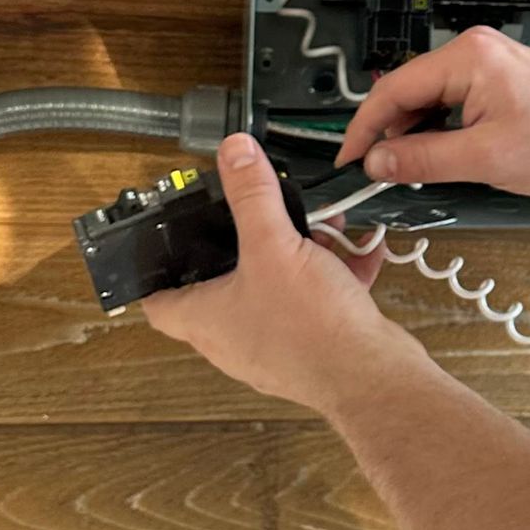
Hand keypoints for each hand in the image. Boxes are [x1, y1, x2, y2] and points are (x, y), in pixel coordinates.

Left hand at [144, 132, 412, 415]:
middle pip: (224, 283)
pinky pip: (313, 301)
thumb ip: (252, 196)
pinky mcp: (311, 346)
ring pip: (275, 287)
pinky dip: (332, 274)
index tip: (167, 242)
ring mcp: (273, 344)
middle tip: (261, 217)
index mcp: (206, 320)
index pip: (158, 299)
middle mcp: (232, 337)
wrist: (371, 376)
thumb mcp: (274, 245)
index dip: (158, 269)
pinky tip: (356, 249)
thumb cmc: (311, 328)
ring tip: (321, 227)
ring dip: (297, 253)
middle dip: (249, 244)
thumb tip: (232, 153)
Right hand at [335, 24, 529, 197]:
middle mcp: (474, 50)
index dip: (365, 128)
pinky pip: (450, 100)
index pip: (394, 89)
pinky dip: (438, 127)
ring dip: (415, 132)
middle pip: (408, 90)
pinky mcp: (495, 77)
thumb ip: (424, 158)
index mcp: (468, 57)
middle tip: (379, 171)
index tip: (350, 158)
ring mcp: (485, 61)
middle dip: (391, 132)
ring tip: (414, 167)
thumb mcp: (485, 158)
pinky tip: (439, 153)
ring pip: (427, 97)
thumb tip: (379, 161)